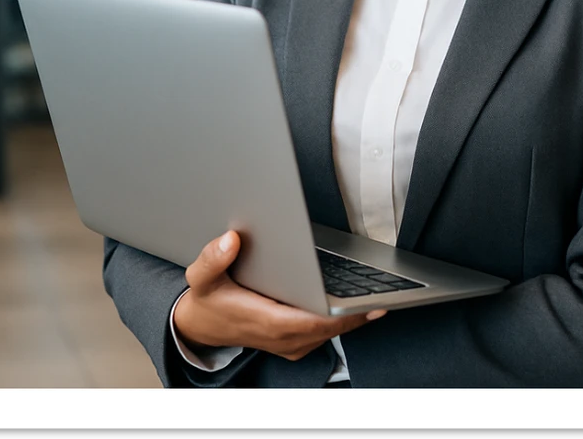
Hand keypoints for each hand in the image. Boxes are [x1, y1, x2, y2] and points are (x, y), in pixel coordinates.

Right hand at [173, 230, 385, 360]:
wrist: (201, 326)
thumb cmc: (208, 301)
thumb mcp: (201, 277)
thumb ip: (213, 258)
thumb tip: (231, 240)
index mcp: (265, 321)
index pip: (310, 323)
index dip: (341, 317)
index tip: (364, 305)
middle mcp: (280, 337)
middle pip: (327, 330)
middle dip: (355, 315)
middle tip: (381, 298)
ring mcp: (288, 343)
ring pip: (328, 334)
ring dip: (350, 319)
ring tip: (374, 300)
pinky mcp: (293, 342)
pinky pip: (323, 335)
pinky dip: (339, 321)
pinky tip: (354, 305)